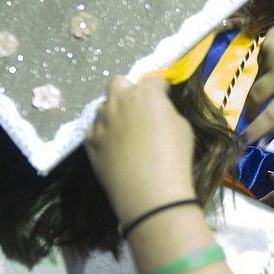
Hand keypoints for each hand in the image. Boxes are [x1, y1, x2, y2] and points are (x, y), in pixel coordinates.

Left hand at [86, 76, 196, 223]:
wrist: (150, 192)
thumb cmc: (174, 158)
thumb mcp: (183, 129)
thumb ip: (166, 113)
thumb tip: (158, 113)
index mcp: (146, 94)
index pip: (154, 80)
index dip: (160, 89)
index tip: (164, 97)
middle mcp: (119, 101)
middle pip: (118, 83)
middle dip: (128, 91)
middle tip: (138, 109)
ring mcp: (101, 121)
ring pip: (104, 107)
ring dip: (114, 114)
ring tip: (126, 133)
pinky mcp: (90, 141)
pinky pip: (96, 131)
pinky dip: (105, 136)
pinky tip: (115, 150)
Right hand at [243, 0, 273, 142]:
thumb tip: (273, 120)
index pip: (271, 115)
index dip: (256, 130)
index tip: (244, 139)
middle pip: (255, 96)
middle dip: (251, 107)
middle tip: (251, 114)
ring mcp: (272, 54)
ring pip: (258, 75)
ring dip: (265, 78)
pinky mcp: (267, 40)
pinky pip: (261, 57)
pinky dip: (268, 61)